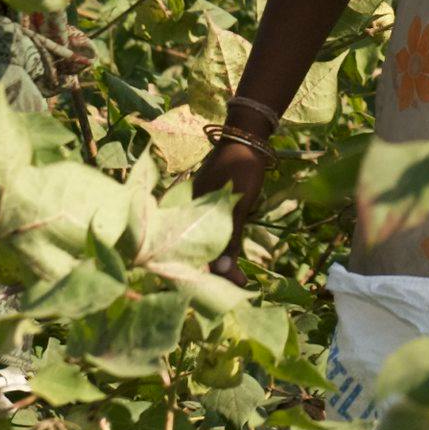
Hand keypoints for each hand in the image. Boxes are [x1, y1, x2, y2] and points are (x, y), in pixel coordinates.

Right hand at [196, 129, 270, 279]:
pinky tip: (232, 264)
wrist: (246, 141)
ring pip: (200, 247)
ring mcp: (193, 213)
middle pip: (190, 253)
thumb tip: (222, 272)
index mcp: (182, 211)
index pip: (184, 253)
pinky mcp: (204, 213)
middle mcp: (182, 214)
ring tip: (238, 280)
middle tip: (237, 287)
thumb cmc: (240, 169)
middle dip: (210, 274)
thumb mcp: (237, 205)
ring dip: (216, 264)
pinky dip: (219, 251)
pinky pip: (207, 238)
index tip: (228, 288)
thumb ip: (229, 237)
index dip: (203, 276)